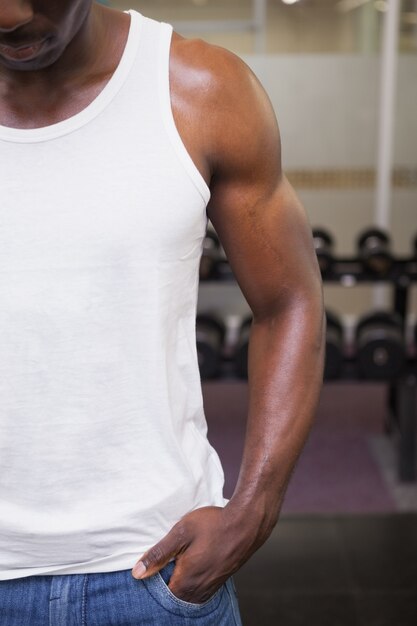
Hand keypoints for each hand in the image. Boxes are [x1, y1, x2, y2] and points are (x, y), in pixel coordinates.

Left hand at [131, 504, 269, 603]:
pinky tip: (191, 563)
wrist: (246, 523)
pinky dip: (191, 580)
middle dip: (165, 583)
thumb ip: (159, 554)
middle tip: (163, 563)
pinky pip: (198, 589)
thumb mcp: (181, 533)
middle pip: (173, 596)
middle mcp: (197, 591)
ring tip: (176, 562)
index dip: (151, 582)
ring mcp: (210, 587)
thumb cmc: (214, 525)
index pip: (159, 595)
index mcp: (185, 582)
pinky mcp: (218, 581)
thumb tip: (137, 572)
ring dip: (179, 581)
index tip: (150, 567)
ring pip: (186, 593)